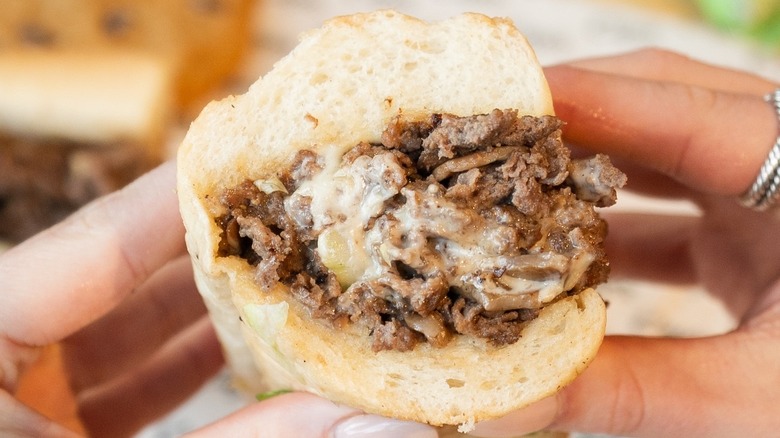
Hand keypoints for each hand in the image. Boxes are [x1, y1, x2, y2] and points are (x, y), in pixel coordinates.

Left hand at [0, 161, 438, 437]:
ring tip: (288, 282)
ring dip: (210, 315)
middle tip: (296, 225)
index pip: (101, 239)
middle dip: (213, 256)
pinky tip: (250, 359)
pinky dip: (186, 370)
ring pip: (128, 330)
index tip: (260, 157)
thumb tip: (371, 422)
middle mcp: (0, 345)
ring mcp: (19, 392)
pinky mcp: (44, 427)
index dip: (186, 197)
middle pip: (122, 278)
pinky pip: (123, 381)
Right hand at [471, 49, 779, 436]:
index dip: (590, 101)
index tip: (500, 101)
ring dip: (587, 167)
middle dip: (575, 116)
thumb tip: (508, 405)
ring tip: (509, 185)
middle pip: (667, 105)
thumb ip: (632, 395)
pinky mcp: (752, 234)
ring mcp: (770, 198)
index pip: (690, 116)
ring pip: (663, 151)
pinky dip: (611, 221)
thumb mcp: (757, 404)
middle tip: (491, 136)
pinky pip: (669, 205)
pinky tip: (559, 250)